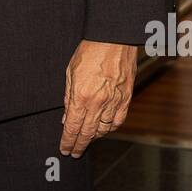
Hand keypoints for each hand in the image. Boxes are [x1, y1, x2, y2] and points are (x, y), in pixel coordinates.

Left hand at [60, 40, 136, 157]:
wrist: (114, 38)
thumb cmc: (90, 50)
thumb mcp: (71, 72)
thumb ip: (69, 97)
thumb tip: (67, 117)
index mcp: (81, 96)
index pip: (73, 127)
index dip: (68, 141)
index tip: (65, 149)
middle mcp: (98, 102)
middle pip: (88, 133)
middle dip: (79, 145)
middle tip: (74, 152)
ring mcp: (114, 101)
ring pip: (104, 129)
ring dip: (94, 137)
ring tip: (87, 139)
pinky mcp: (126, 98)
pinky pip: (118, 120)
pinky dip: (111, 127)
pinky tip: (104, 128)